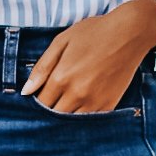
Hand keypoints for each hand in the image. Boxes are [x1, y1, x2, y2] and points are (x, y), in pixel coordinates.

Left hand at [20, 0, 155, 113]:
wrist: (130, 33)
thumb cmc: (94, 33)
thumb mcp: (61, 41)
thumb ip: (42, 67)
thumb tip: (26, 91)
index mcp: (61, 77)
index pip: (40, 102)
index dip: (37, 101)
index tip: (40, 96)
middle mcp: (76, 93)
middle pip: (53, 116)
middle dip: (49, 111)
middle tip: (52, 101)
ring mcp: (94, 101)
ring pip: (70, 122)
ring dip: (64, 117)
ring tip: (65, 104)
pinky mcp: (109, 105)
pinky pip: (89, 121)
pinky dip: (81, 117)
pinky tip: (80, 106)